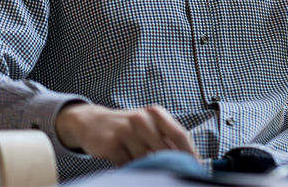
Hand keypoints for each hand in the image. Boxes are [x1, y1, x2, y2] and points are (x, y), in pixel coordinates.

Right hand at [55, 103, 198, 165]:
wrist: (92, 122)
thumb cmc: (128, 127)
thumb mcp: (148, 125)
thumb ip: (166, 138)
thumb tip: (189, 159)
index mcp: (155, 113)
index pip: (179, 135)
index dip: (190, 153)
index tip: (196, 167)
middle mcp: (142, 119)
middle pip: (164, 150)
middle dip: (170, 164)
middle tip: (175, 174)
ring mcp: (125, 131)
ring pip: (145, 160)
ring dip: (148, 167)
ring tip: (145, 166)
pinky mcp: (111, 144)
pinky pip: (128, 165)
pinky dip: (131, 169)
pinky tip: (128, 164)